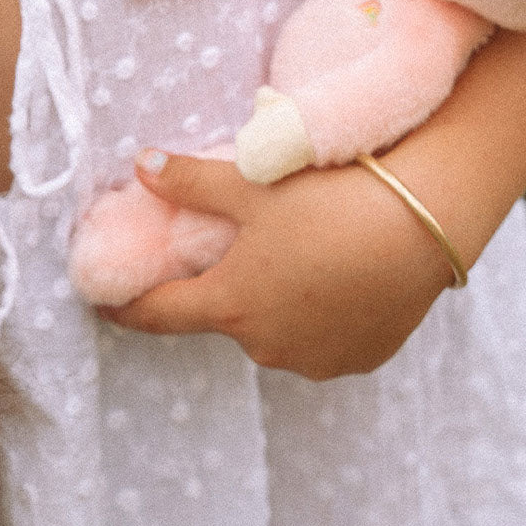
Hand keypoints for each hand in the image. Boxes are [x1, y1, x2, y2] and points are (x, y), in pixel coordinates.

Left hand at [100, 151, 459, 379]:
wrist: (420, 227)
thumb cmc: (328, 203)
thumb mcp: (250, 187)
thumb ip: (190, 182)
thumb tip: (140, 165)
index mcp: (230, 305)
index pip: (157, 315)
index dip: (126, 309)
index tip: (105, 306)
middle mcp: (265, 345)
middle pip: (225, 317)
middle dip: (225, 289)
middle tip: (243, 250)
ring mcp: (313, 360)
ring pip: (274, 332)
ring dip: (275, 305)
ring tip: (301, 259)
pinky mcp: (357, 361)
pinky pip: (320, 342)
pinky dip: (318, 317)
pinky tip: (337, 280)